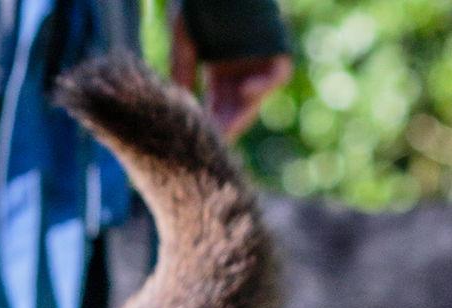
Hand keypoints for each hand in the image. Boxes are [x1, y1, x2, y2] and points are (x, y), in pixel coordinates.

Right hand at [170, 15, 291, 140]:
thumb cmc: (197, 0)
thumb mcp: (184, 41)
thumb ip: (182, 73)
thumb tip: (173, 110)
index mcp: (221, 70)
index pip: (216, 109)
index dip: (207, 127)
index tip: (193, 145)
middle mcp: (243, 67)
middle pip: (236, 109)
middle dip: (223, 129)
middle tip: (208, 148)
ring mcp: (259, 57)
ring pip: (255, 99)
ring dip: (241, 116)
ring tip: (222, 128)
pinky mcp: (275, 44)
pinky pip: (279, 74)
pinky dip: (265, 86)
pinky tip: (245, 90)